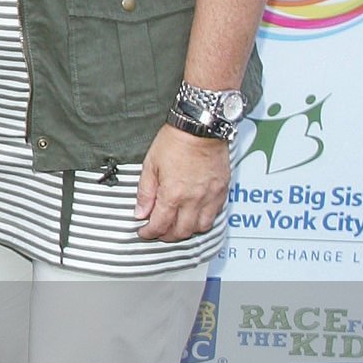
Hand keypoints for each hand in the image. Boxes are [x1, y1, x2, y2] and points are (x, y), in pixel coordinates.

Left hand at [135, 124, 230, 241]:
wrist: (201, 127)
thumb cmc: (176, 141)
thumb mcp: (151, 165)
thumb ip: (145, 192)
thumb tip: (140, 212)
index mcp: (173, 194)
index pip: (160, 225)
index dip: (149, 232)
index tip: (144, 231)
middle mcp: (193, 200)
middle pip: (181, 232)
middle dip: (167, 235)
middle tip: (159, 231)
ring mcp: (209, 197)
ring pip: (200, 228)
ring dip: (187, 230)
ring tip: (177, 225)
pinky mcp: (221, 191)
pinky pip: (214, 215)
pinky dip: (203, 220)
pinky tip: (195, 214)